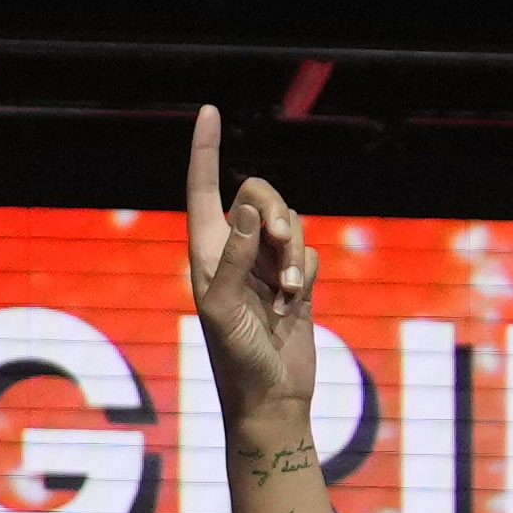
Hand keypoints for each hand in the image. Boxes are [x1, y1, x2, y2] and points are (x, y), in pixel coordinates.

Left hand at [185, 108, 341, 512]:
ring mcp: (265, 266)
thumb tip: (245, 208)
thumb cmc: (235, 363)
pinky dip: (308, 270)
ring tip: (289, 293)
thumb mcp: (222, 309)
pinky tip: (297, 303)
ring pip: (290, 222)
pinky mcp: (295, 283)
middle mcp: (233, 252)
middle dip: (274, 211)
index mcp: (205, 252)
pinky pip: (310, 251)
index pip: (203, 189)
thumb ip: (233, 257)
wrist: (271, 402)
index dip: (205, 151)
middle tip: (277, 239)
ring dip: (295, 251)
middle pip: (259, 195)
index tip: (209, 111)